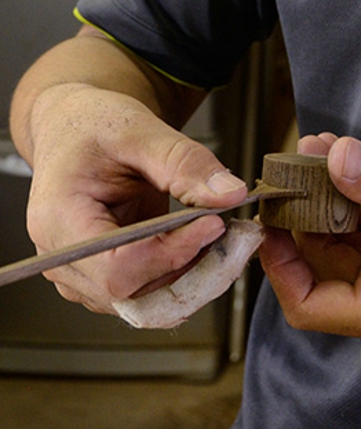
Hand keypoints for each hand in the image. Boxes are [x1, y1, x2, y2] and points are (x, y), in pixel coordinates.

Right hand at [24, 83, 248, 313]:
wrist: (75, 128)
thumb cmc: (95, 125)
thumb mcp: (140, 130)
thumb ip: (185, 164)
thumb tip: (229, 195)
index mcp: (59, 220)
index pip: (117, 267)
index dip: (172, 254)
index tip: (214, 224)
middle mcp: (63, 259)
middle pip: (132, 293)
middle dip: (190, 268)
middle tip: (233, 234)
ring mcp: (80, 275)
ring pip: (145, 302)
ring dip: (191, 275)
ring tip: (222, 233)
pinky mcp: (102, 278)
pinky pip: (147, 292)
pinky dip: (182, 273)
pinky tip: (203, 242)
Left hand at [259, 134, 360, 342]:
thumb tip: (334, 156)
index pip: (310, 305)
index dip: (280, 266)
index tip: (270, 221)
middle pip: (321, 266)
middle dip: (301, 218)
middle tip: (284, 173)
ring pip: (342, 238)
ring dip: (324, 197)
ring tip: (310, 151)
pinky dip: (351, 192)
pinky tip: (340, 155)